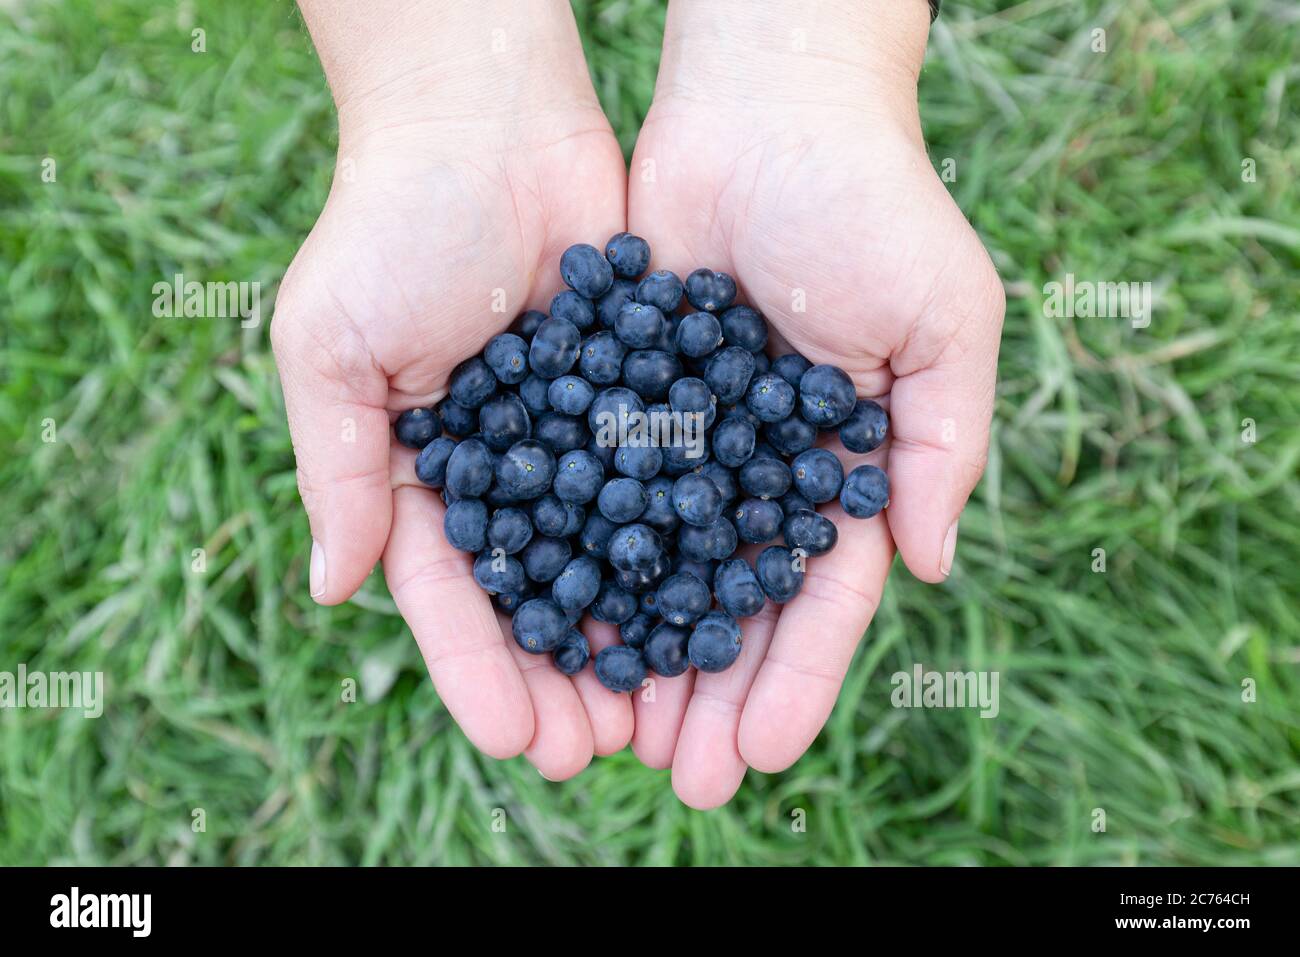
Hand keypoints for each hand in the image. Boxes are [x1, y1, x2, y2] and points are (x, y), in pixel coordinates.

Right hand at [272, 1, 630, 777]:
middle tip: (604, 752)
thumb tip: (330, 590)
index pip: (453, 598)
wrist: (489, 121)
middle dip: (568, 679)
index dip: (481, 671)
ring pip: (615, 562)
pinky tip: (719, 609)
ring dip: (638, 639)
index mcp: (424, 476)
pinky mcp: (648, 401)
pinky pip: (673, 486)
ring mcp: (582, 442)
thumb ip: (333, 468)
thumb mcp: (332, 347)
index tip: (519, 739)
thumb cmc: (391, 227)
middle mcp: (509, 473)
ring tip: (668, 713)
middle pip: (541, 600)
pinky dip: (694, 549)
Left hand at [626, 0, 1004, 805]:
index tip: (756, 755)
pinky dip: (571, 564)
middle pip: (730, 609)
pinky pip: (590, 495)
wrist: (766, 108)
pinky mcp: (614, 402)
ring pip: (653, 572)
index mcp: (839, 472)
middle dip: (707, 695)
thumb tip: (929, 568)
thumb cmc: (872, 207)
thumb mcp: (942, 322)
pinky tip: (547, 628)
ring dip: (634, 656)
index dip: (794, 681)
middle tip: (674, 780)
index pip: (820, 601)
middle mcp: (757, 473)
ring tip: (603, 735)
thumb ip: (942, 444)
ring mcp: (684, 443)